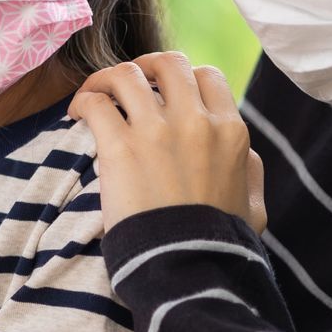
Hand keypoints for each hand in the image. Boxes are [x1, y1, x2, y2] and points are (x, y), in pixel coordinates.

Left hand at [68, 52, 266, 233]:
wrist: (188, 268)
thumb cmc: (220, 244)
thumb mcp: (254, 205)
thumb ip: (251, 171)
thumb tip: (244, 153)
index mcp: (231, 130)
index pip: (206, 75)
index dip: (182, 77)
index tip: (162, 91)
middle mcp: (196, 121)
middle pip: (167, 63)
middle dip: (144, 66)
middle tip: (126, 85)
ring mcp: (157, 131)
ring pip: (126, 74)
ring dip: (106, 80)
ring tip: (94, 96)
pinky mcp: (120, 148)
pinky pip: (95, 103)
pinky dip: (83, 101)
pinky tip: (77, 115)